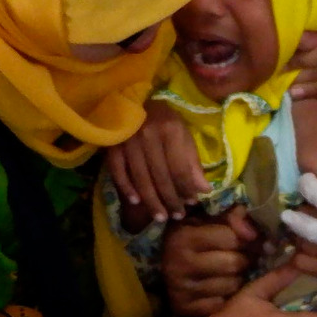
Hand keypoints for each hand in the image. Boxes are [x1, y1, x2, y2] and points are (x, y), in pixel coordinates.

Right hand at [106, 100, 207, 222]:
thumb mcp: (184, 135)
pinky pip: (119, 171)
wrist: (135, 100)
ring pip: (141, 178)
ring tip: (160, 217)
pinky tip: (136, 202)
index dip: (187, 189)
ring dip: (151, 201)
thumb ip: (192, 162)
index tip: (192, 203)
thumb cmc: (165, 120)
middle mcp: (149, 136)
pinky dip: (126, 187)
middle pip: (161, 176)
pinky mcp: (113, 146)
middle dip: (170, 200)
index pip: (180, 168)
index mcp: (171, 131)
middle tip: (177, 216)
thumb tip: (204, 189)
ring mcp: (129, 141)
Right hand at [163, 208, 258, 316]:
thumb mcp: (212, 217)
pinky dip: (229, 296)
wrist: (169, 260)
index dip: (248, 237)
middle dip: (246, 259)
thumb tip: (253, 234)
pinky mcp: (184, 307)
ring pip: (231, 286)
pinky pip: (222, 304)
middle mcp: (177, 264)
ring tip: (235, 271)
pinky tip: (225, 287)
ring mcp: (179, 288)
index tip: (254, 238)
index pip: (231, 238)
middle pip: (233, 264)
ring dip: (240, 278)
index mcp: (183, 237)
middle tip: (247, 256)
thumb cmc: (197, 233)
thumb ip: (235, 217)